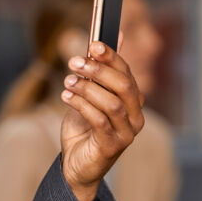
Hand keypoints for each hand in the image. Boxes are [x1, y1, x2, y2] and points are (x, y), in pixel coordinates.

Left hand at [59, 39, 144, 200]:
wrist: (76, 165)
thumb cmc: (83, 128)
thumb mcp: (88, 96)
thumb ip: (98, 71)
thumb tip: (112, 35)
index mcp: (133, 101)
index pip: (127, 73)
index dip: (111, 57)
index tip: (93, 44)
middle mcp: (136, 116)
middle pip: (123, 86)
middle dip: (98, 71)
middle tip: (74, 62)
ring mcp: (127, 133)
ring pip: (112, 103)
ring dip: (87, 88)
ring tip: (67, 82)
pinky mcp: (113, 146)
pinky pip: (100, 121)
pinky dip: (82, 105)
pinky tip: (66, 97)